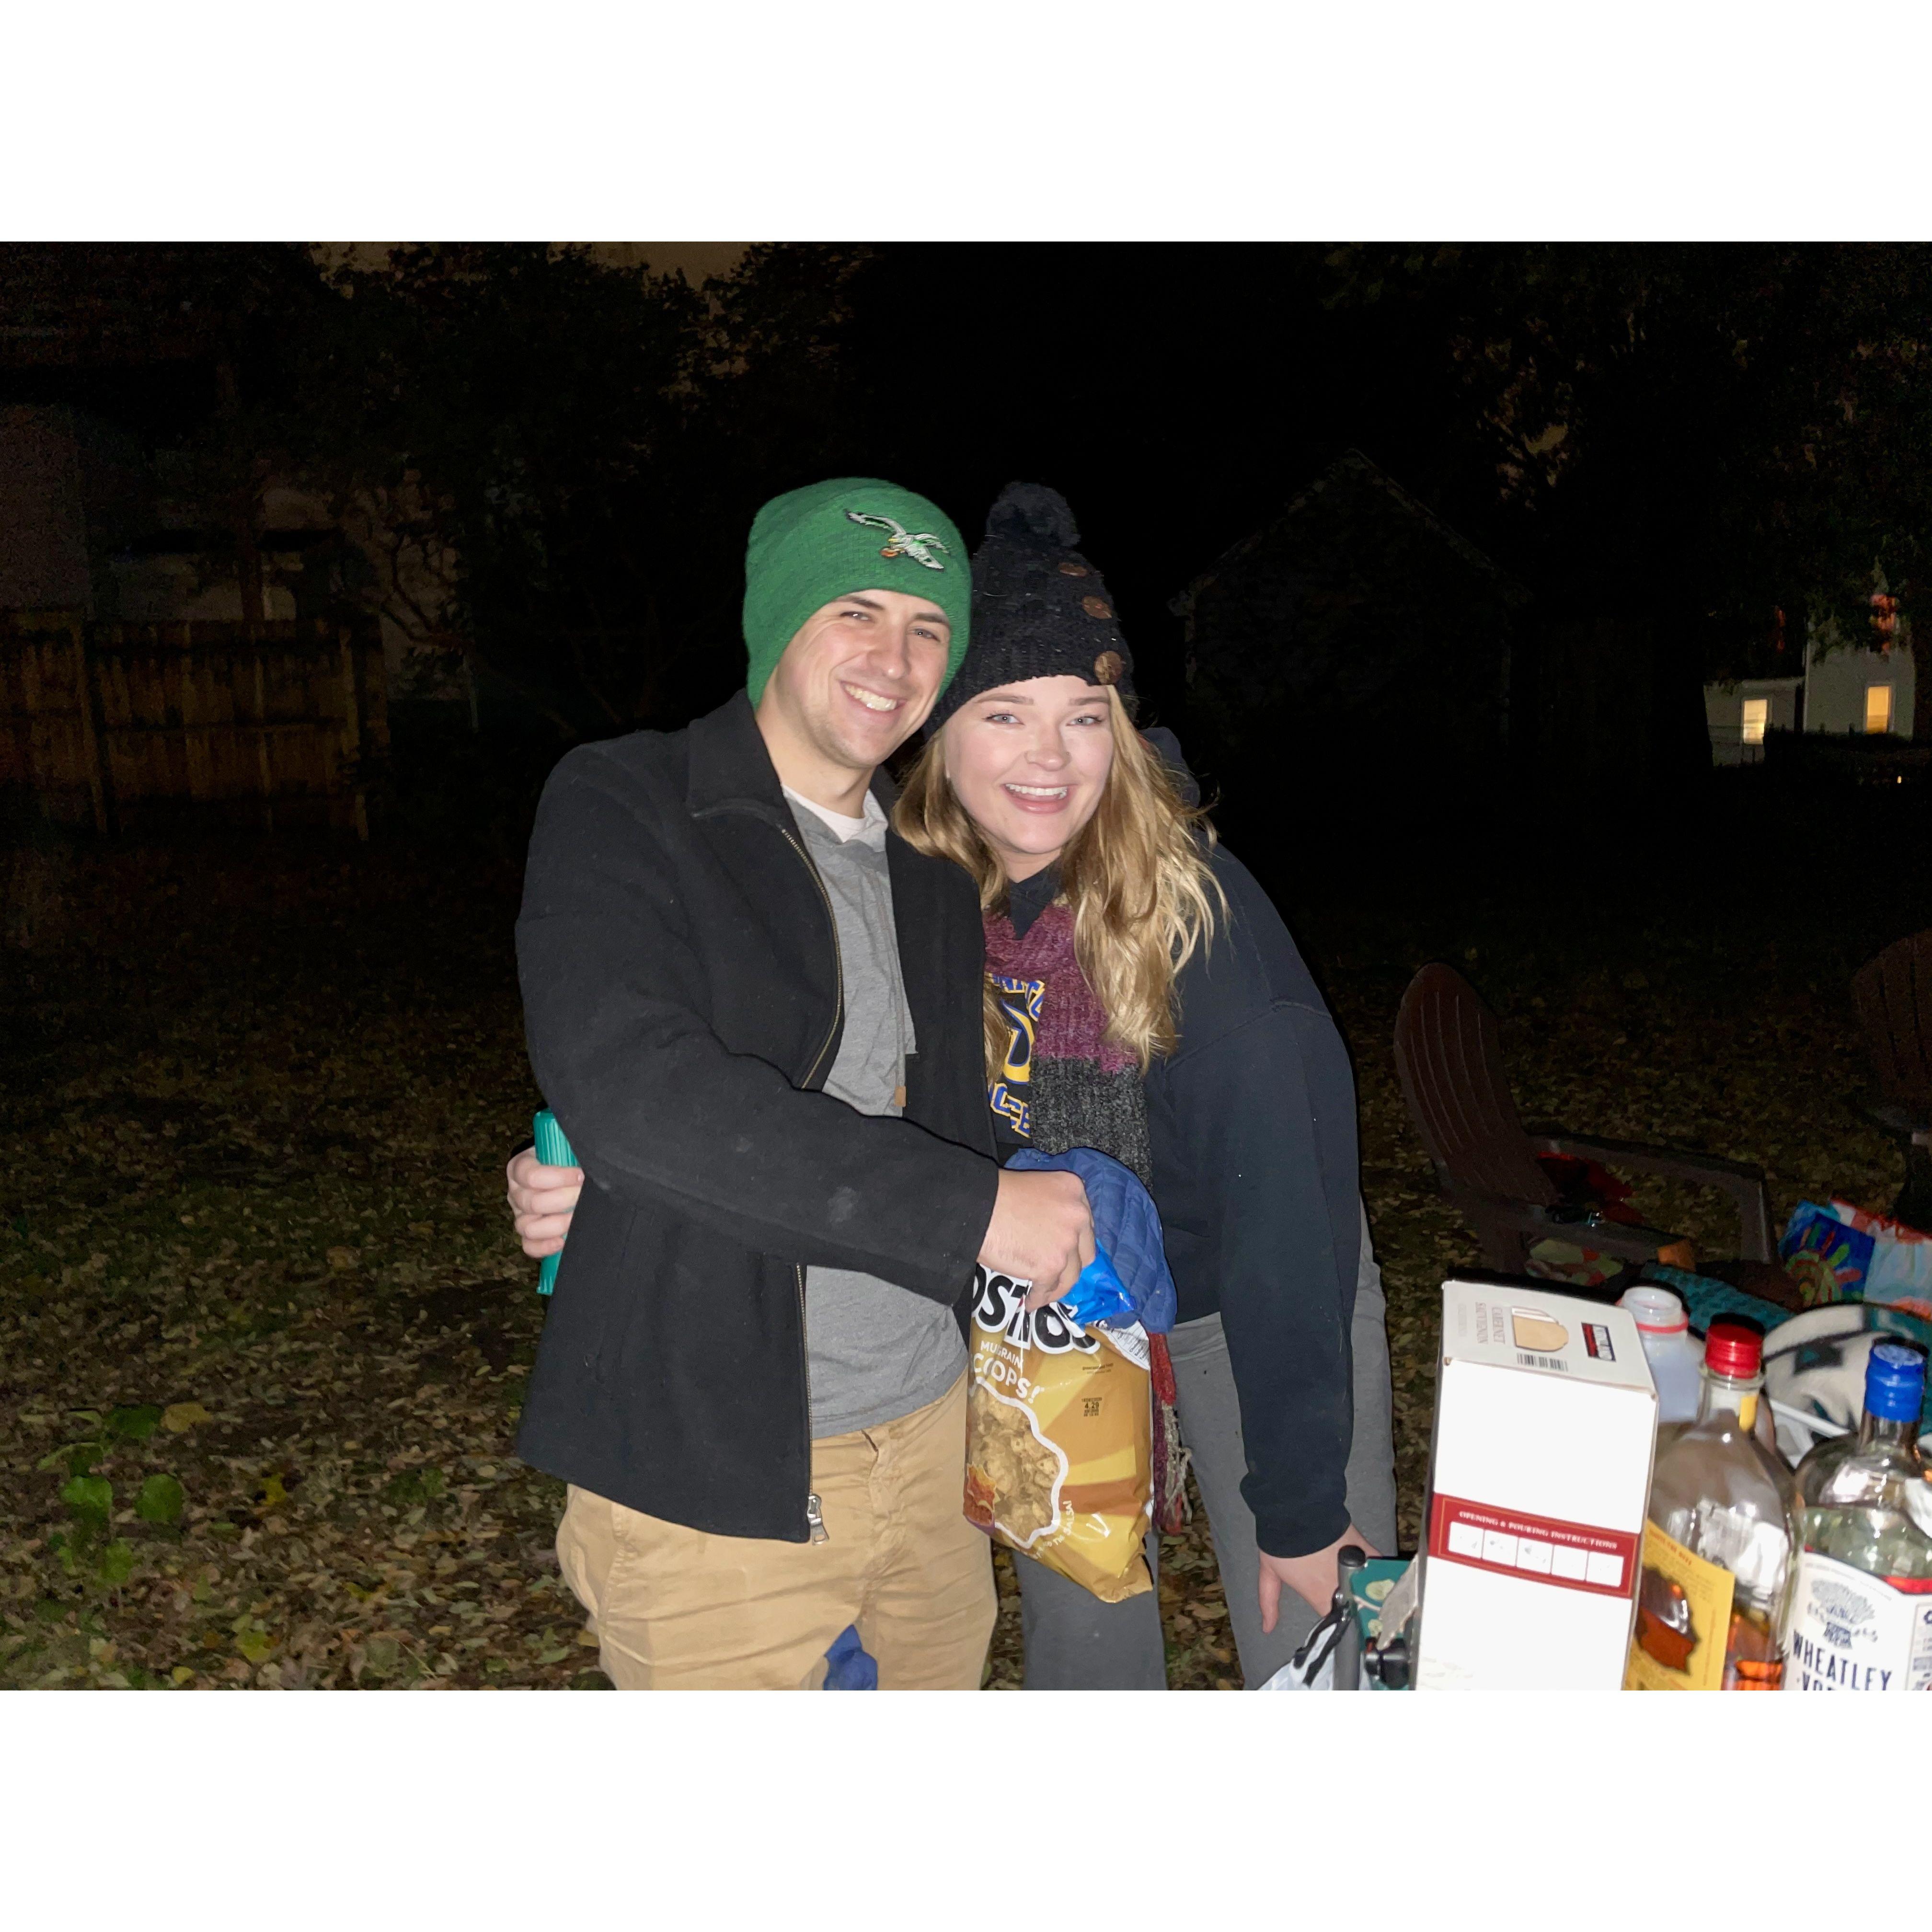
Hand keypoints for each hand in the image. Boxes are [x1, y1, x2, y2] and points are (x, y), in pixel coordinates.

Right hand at [506, 1148, 582, 1258]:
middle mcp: (516, 1193)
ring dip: (557, 1224)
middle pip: (532, 1203)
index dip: (558, 1177)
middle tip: (584, 1195)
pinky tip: (563, 1241)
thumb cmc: (564, 1159)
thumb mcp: (563, 1149)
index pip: (531, 1175)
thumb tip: (588, 1158)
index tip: (580, 1175)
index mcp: (520, 1168)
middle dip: (564, 1200)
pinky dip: (545, 1247)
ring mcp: (519, 1216)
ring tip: (578, 1218)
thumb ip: (568, 1150)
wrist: (563, 1174)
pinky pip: (529, 1246)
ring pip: (528, 1227)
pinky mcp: (527, 1235)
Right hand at [978, 1168, 1094, 1310]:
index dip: (1075, 1239)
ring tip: (1043, 1292)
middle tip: (1057, 1269)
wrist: (976, 1208)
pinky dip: (1038, 1298)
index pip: (1085, 1223)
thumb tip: (1050, 1233)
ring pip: (1071, 1276)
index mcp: (1073, 1190)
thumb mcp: (1035, 1187)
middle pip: (1085, 1252)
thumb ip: (1052, 1206)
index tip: (1066, 1249)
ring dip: (1057, 1286)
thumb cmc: (996, 1193)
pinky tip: (1029, 1302)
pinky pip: (1048, 1290)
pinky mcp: (1050, 1268)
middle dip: (1072, 1263)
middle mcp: (1078, 1217)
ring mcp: (1066, 1245)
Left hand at [1257, 1524, 1381, 1631]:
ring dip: (1372, 1595)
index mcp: (1320, 1596)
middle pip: (1356, 1609)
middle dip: (1357, 1613)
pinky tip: (1386, 1578)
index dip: (1338, 1625)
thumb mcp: (1270, 1572)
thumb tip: (1266, 1627)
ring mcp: (1356, 1568)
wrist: (1297, 1510)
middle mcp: (1342, 1587)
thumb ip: (1269, 1601)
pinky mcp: (1366, 1549)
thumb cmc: (1282, 1541)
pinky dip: (1383, 1572)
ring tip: (1374, 1600)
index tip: (1340, 1625)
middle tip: (1356, 1611)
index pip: (1335, 1622)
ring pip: (1371, 1590)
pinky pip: (1380, 1566)